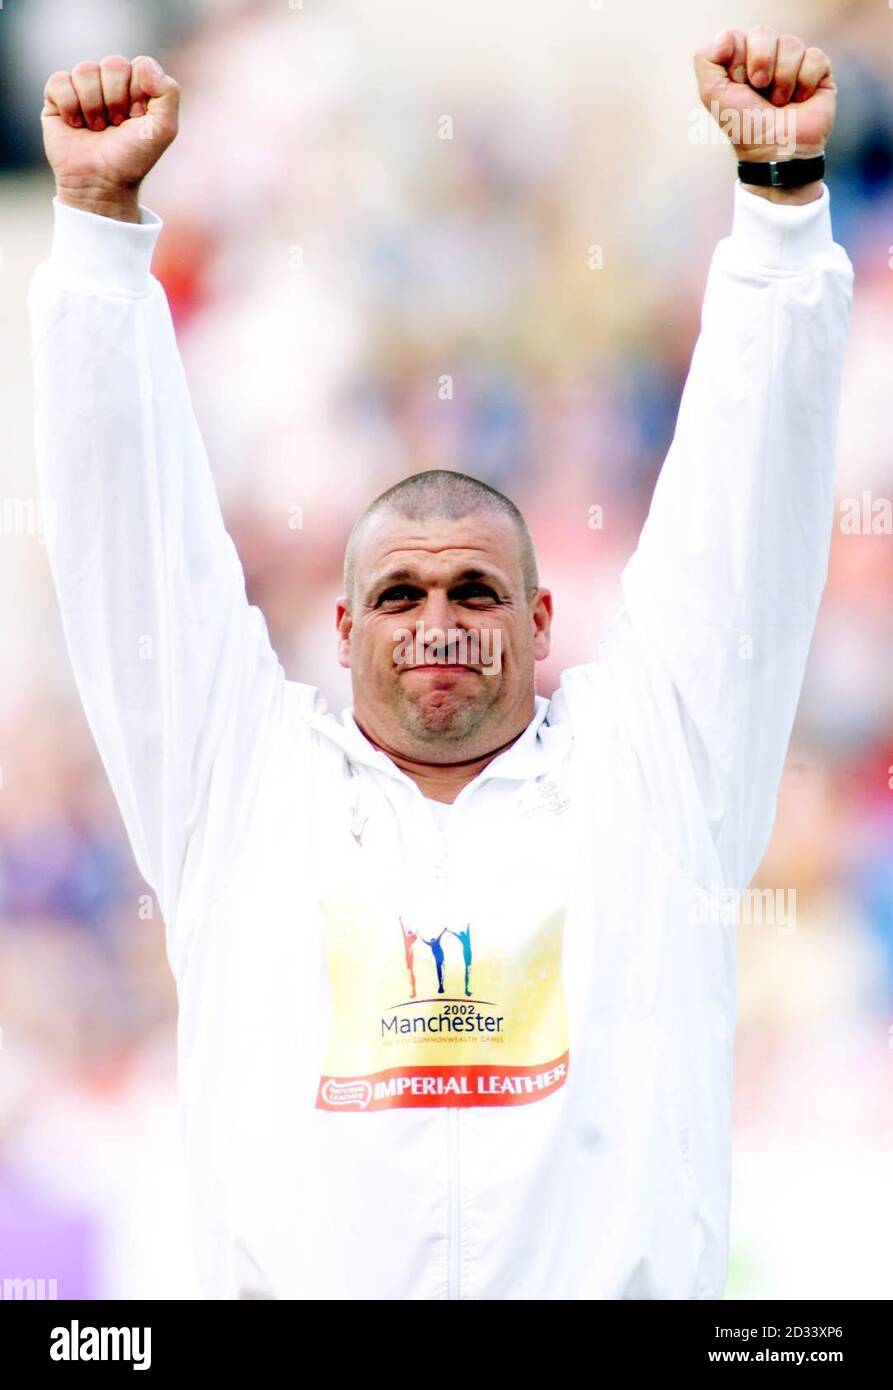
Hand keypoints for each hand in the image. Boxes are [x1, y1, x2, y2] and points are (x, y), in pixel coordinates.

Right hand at [41, 55, 179, 221]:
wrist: (101, 184)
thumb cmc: (132, 158)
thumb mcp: (163, 130)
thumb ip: (168, 93)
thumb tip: (143, 64)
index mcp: (138, 87)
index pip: (140, 65)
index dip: (138, 94)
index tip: (136, 120)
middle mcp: (111, 84)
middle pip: (113, 64)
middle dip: (116, 100)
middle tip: (116, 125)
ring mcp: (83, 88)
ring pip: (85, 70)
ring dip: (93, 106)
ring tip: (96, 128)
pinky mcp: (57, 97)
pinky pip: (60, 81)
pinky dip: (69, 107)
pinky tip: (75, 125)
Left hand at [694, 26, 834, 203]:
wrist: (775, 152)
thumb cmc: (745, 127)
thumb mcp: (713, 95)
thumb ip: (705, 60)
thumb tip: (725, 37)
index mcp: (740, 61)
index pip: (736, 35)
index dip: (736, 58)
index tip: (738, 84)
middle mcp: (767, 58)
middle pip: (763, 33)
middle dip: (759, 62)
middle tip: (759, 89)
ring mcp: (793, 63)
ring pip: (790, 43)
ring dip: (782, 80)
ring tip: (780, 102)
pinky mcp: (819, 72)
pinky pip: (814, 57)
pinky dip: (804, 82)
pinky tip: (800, 100)